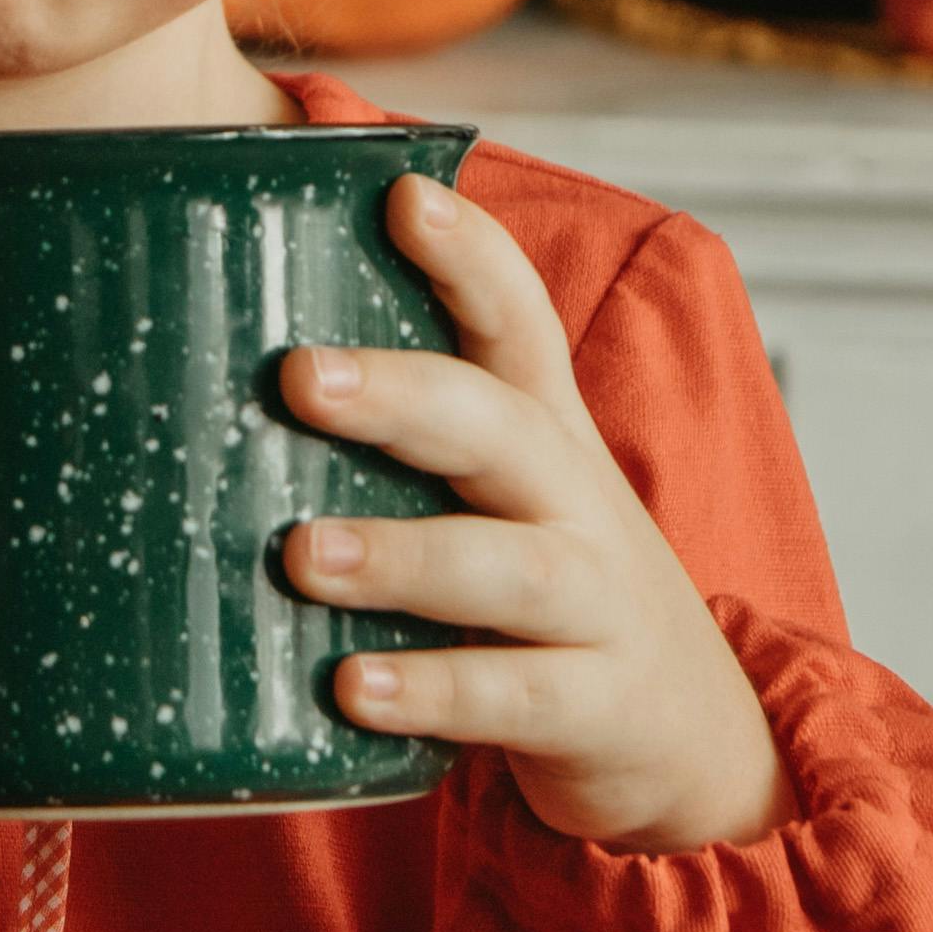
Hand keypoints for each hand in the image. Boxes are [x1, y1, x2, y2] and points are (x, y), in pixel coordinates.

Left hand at [278, 174, 785, 854]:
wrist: (691, 735)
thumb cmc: (549, 589)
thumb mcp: (502, 497)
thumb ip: (408, 435)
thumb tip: (241, 368)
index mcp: (544, 435)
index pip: (518, 323)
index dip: (471, 256)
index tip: (404, 196)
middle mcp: (576, 502)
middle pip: (501, 425)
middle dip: (403, 395)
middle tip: (299, 375)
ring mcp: (595, 604)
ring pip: (506, 566)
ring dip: (401, 555)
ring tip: (300, 553)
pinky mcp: (595, 705)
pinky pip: (512, 696)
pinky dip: (434, 690)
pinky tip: (352, 688)